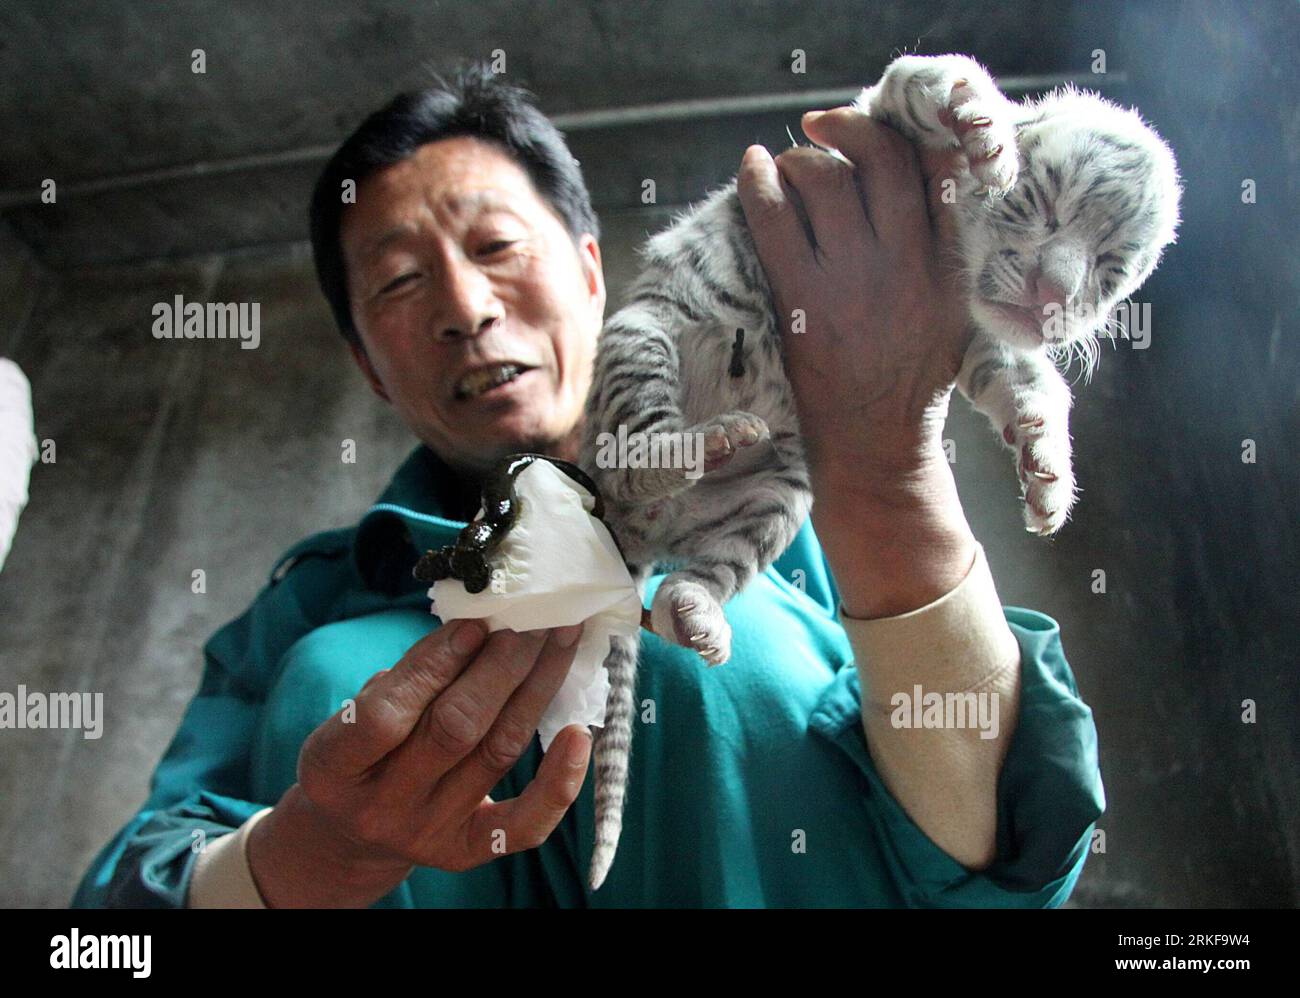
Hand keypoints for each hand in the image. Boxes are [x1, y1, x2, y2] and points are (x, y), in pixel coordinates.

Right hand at [246, 618, 589, 906]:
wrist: (348, 833)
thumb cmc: (358, 752)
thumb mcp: (350, 715)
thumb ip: (402, 681)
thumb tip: (477, 628)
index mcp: (334, 768)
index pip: (385, 716)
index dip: (432, 667)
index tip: (474, 624)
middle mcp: (381, 807)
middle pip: (454, 730)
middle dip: (501, 666)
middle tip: (533, 619)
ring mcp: (427, 833)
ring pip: (496, 753)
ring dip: (535, 689)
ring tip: (560, 640)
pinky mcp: (467, 851)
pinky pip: (524, 824)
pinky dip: (559, 781)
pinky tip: (578, 733)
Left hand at [736, 108, 975, 616]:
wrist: (879, 450)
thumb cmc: (910, 383)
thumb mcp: (950, 314)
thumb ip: (940, 251)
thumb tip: (926, 183)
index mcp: (945, 263)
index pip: (929, 171)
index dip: (893, 136)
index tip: (869, 130)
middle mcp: (905, 264)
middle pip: (877, 160)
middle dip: (845, 129)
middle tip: (819, 126)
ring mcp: (853, 282)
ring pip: (824, 180)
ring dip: (799, 159)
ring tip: (786, 165)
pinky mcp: (806, 303)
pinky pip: (775, 223)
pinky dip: (758, 185)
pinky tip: (752, 169)